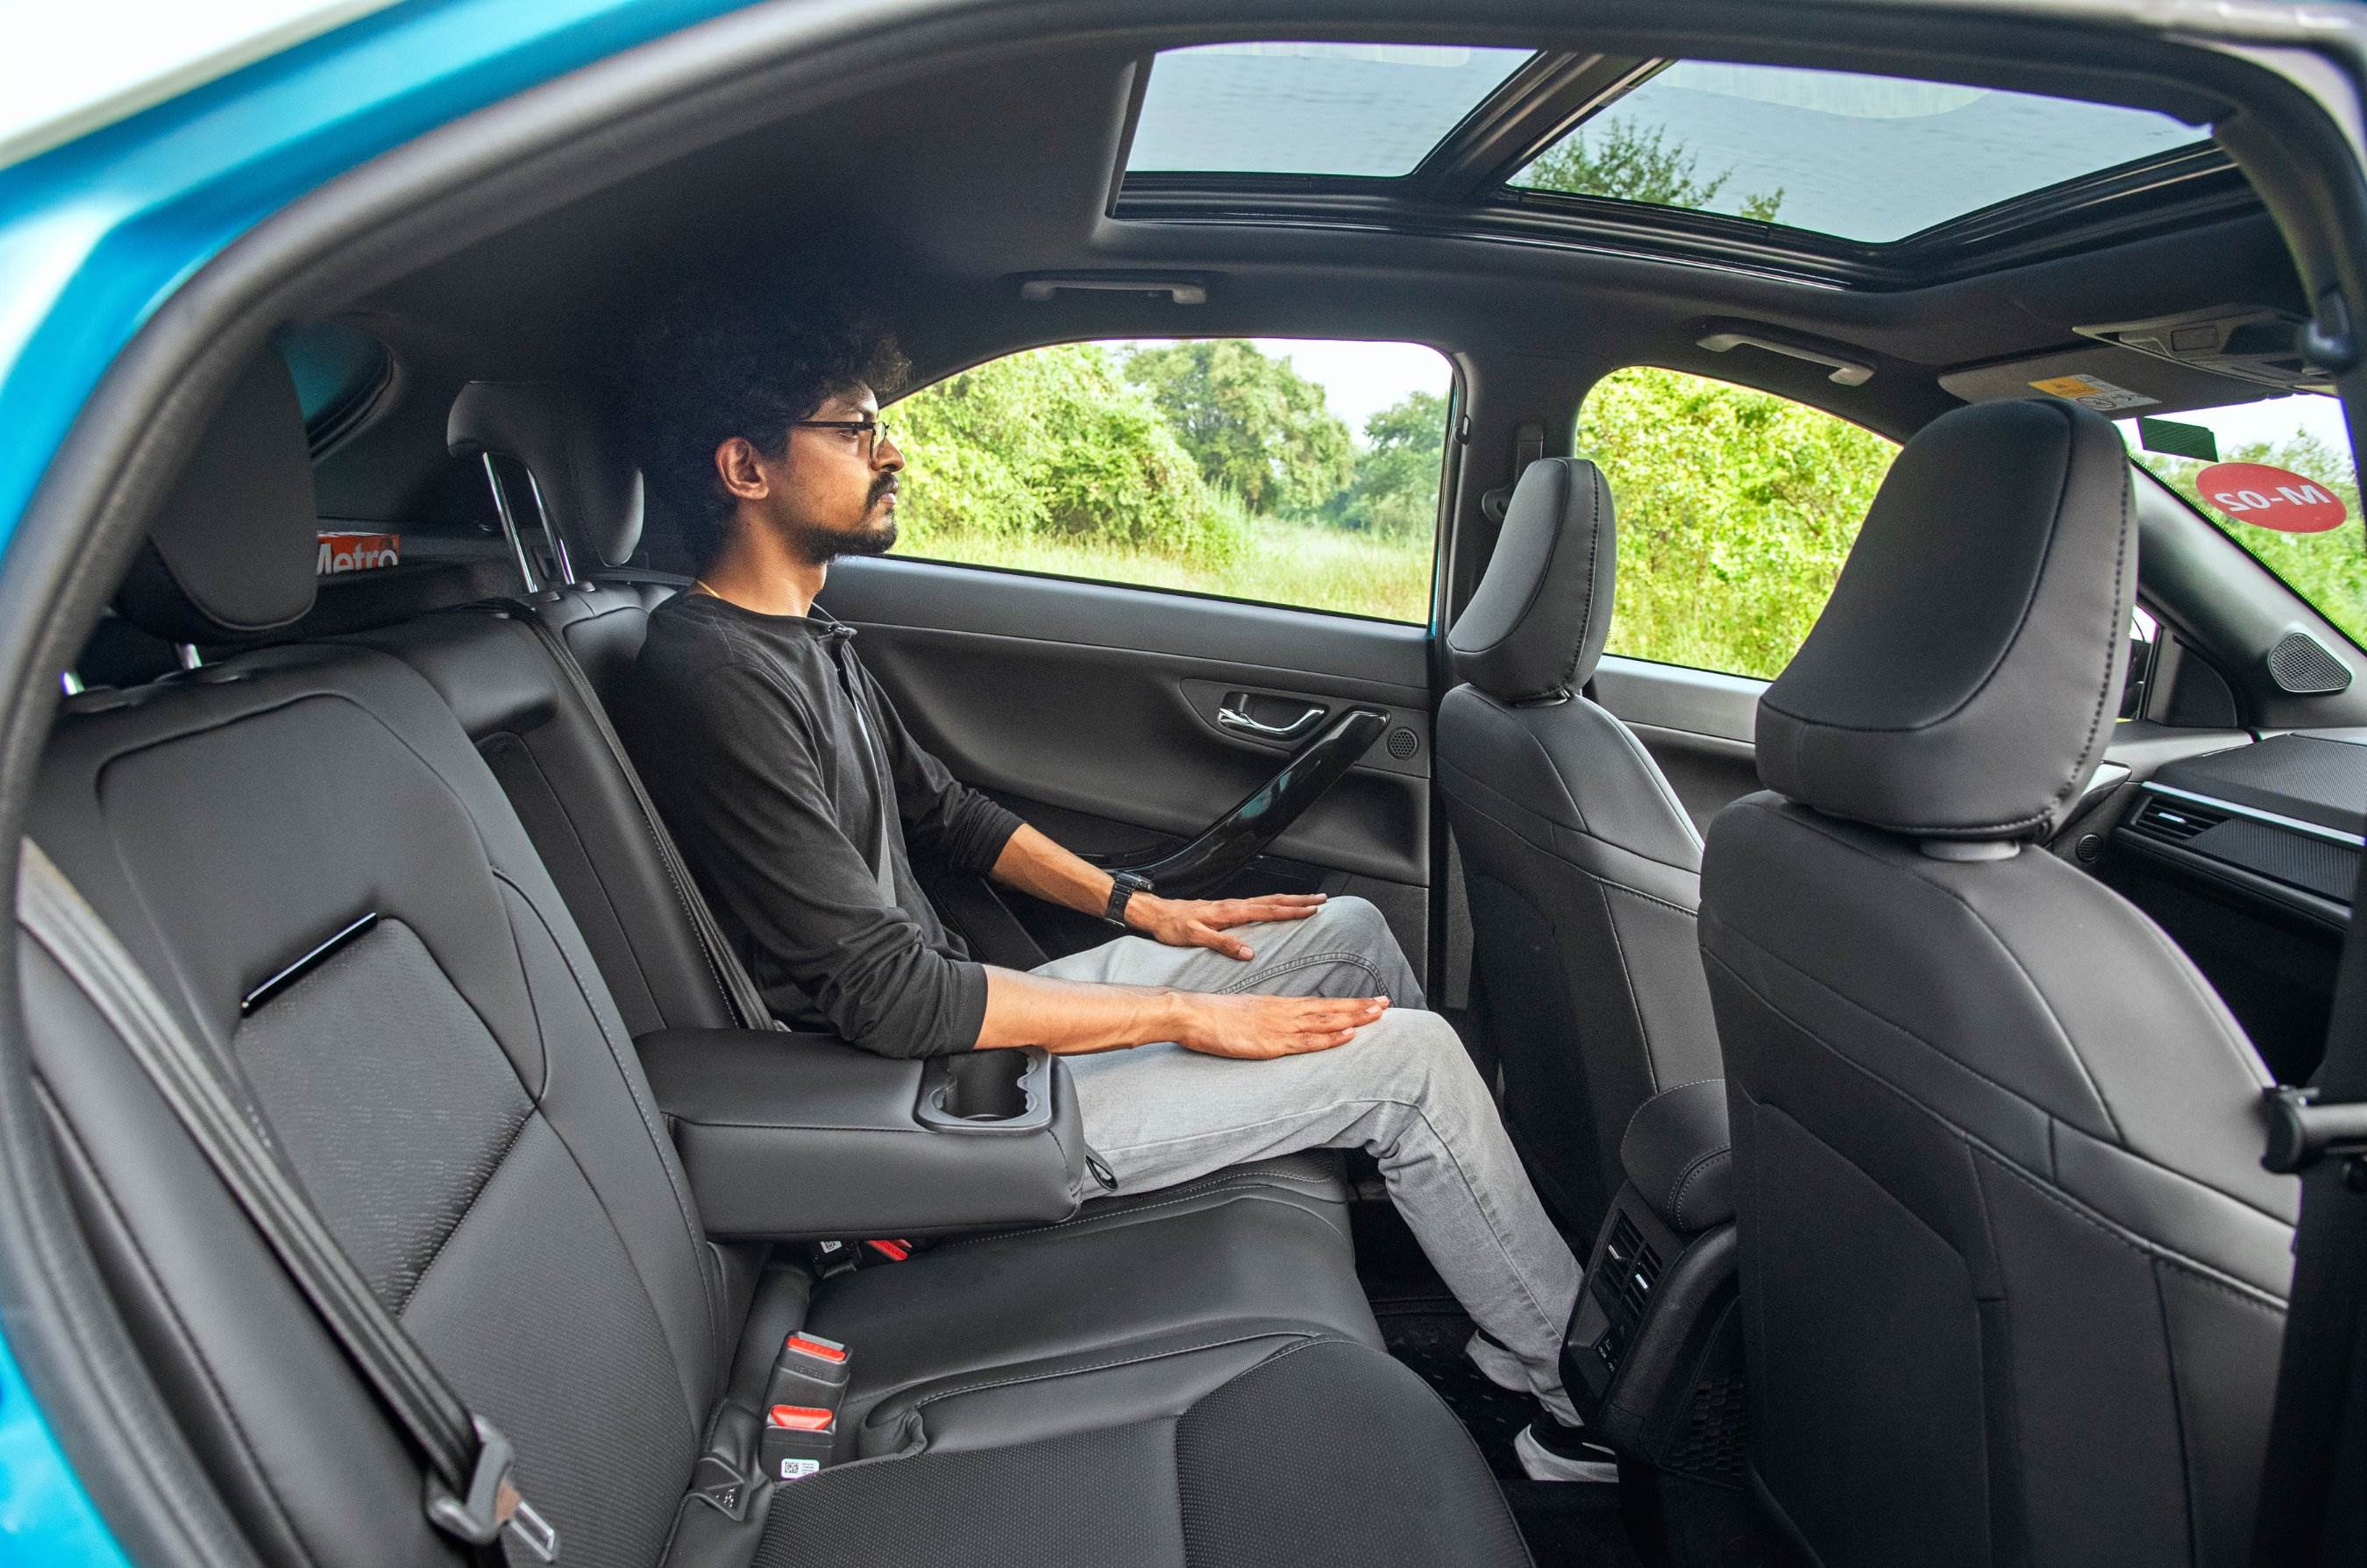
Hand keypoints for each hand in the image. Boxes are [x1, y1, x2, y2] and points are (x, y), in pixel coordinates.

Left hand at [1126, 891, 1325, 958]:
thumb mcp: (1195, 937)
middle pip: (1274, 901)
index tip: (1312, 910)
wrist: (1156, 914)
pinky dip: (1274, 903)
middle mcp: (1234, 905)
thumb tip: (1249, 953)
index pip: (1268, 910)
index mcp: (1230, 912)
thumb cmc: (1172, 926)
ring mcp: (1231, 905)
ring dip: (1290, 900)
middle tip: (1322, 900)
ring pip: (1267, 900)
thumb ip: (1222, 944)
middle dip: (1299, 900)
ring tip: (1308, 900)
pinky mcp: (1226, 909)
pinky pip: (1257, 904)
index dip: (1291, 911)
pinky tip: (1278, 907)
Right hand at [1173, 991, 1388, 1059]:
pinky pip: (1306, 1041)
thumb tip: (1281, 1025)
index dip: (1347, 1004)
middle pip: (1329, 1009)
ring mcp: (1279, 1027)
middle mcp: (1284, 1013)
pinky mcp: (1270, 1043)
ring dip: (1353, 1018)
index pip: (1321, 1004)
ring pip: (1325, 1022)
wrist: (1192, 1013)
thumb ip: (1266, 1019)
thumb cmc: (1213, 1015)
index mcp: (1278, 1005)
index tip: (1370, 1001)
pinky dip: (1329, 1037)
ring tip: (1378, 1013)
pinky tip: (1347, 1034)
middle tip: (1387, 1003)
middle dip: (1360, 1007)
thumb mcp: (1246, 1013)